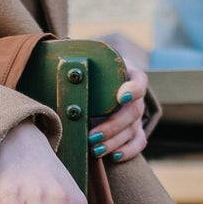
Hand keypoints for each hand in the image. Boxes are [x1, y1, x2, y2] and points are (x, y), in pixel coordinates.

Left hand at [88, 32, 151, 162]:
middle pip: (133, 112)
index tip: (121, 95)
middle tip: (92, 136)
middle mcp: (136, 97)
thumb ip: (80, 57)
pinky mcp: (135, 131)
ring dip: (114, 142)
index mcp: (128, 75)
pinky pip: (138, 143)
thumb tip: (63, 47)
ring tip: (95, 149)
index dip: (133, 88)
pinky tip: (113, 156)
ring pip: (133, 131)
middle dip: (113, 126)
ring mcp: (137, 116)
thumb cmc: (89, 72)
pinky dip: (127, 151)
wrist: (94, 84)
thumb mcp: (86, 61)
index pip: (139, 81)